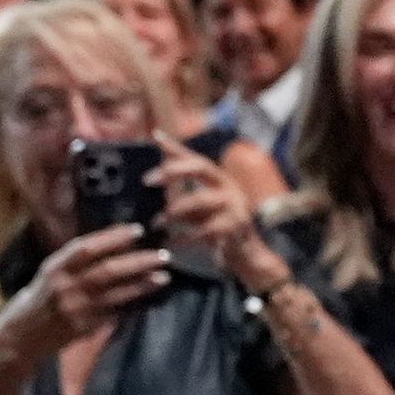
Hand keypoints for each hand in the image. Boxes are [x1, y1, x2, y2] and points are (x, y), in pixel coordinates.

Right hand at [0, 223, 165, 363]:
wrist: (22, 335)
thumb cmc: (40, 297)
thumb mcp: (51, 272)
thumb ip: (76, 261)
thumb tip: (115, 243)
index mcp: (55, 267)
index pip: (86, 247)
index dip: (113, 237)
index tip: (137, 230)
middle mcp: (66, 286)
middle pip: (108, 270)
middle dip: (138, 262)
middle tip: (162, 256)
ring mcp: (77, 309)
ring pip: (116, 293)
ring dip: (142, 284)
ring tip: (164, 277)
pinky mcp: (85, 327)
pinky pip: (114, 312)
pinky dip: (132, 304)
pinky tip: (149, 297)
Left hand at [155, 145, 262, 277]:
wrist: (248, 256)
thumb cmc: (220, 229)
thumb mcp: (201, 208)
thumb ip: (183, 191)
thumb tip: (156, 172)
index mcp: (220, 180)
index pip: (196, 158)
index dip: (176, 148)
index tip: (155, 138)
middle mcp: (229, 187)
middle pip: (201, 168)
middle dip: (173, 170)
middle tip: (146, 181)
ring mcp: (234, 206)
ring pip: (199, 199)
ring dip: (173, 211)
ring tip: (156, 223)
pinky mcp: (234, 228)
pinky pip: (203, 230)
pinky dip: (184, 238)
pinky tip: (172, 243)